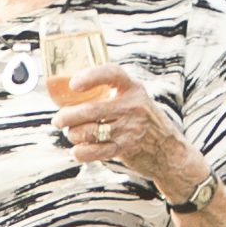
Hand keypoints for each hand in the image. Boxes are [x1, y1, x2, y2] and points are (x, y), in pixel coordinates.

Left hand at [51, 62, 207, 203]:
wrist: (168, 148)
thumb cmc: (140, 119)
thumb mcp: (132, 98)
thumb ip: (109, 93)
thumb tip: (67, 93)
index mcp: (132, 88)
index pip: (111, 74)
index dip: (90, 77)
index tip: (73, 85)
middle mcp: (133, 106)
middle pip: (91, 110)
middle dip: (67, 116)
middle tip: (58, 120)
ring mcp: (130, 128)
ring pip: (90, 131)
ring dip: (73, 134)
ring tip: (71, 134)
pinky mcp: (126, 148)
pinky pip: (98, 151)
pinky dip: (82, 152)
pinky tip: (76, 151)